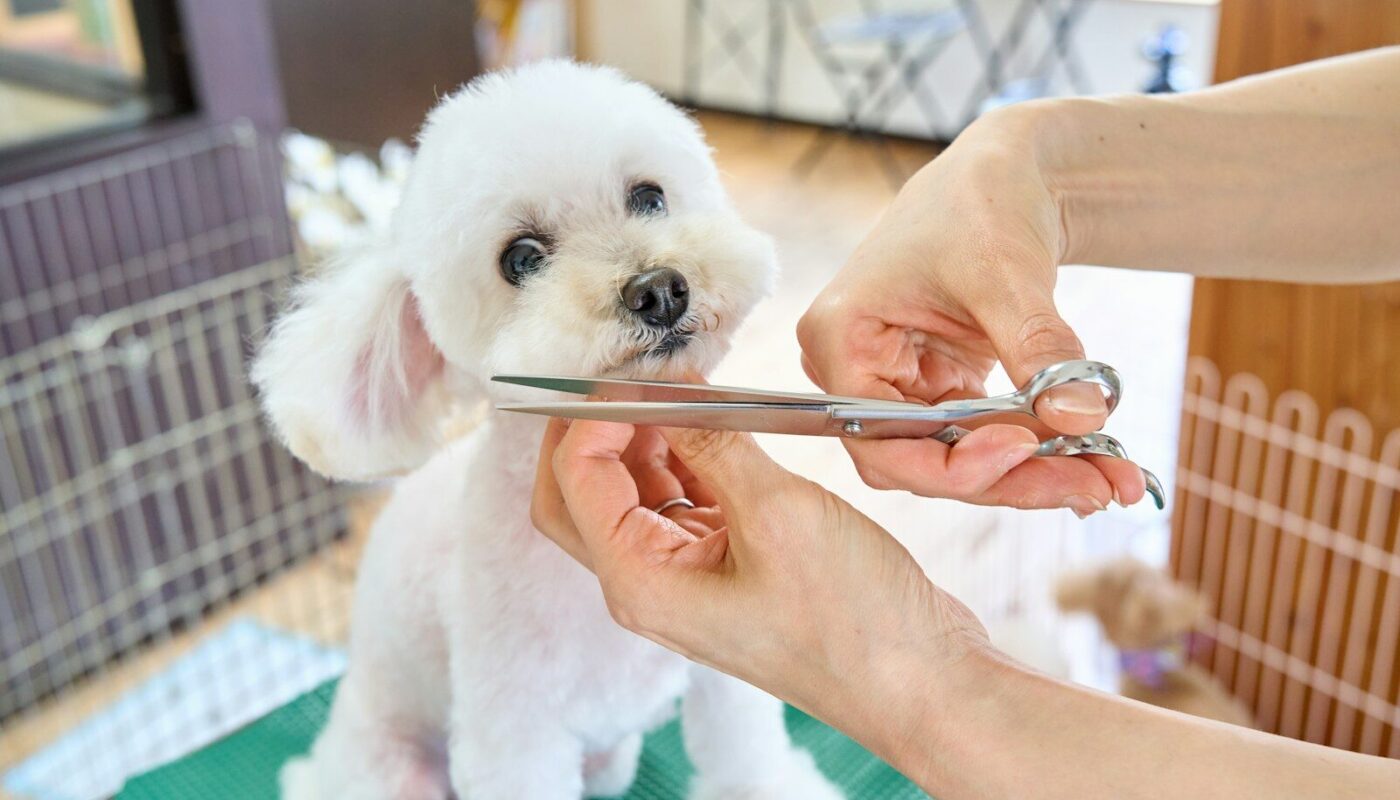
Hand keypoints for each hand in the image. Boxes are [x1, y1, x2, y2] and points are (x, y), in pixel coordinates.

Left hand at [530, 418, 987, 740]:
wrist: (918, 682)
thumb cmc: (853, 622)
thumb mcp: (777, 513)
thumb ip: (713, 445)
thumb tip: (668, 390)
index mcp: (640, 582)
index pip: (575, 480)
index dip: (593, 416)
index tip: (637, 374)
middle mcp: (649, 585)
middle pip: (581, 493)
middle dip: (597, 428)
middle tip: (635, 376)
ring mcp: (685, 580)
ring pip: (632, 494)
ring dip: (647, 439)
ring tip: (688, 390)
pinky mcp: (723, 570)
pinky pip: (683, 504)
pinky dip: (690, 460)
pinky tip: (719, 426)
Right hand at [797, 109, 1146, 512]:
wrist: (1007, 175)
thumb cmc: (981, 200)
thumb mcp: (1006, 272)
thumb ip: (1038, 348)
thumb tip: (1081, 418)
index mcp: (840, 338)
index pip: (879, 439)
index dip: (951, 462)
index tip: (1027, 449)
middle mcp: (854, 373)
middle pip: (922, 460)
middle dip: (1012, 478)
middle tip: (1097, 486)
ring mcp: (895, 386)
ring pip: (958, 460)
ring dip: (1034, 475)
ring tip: (1112, 479)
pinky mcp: (935, 391)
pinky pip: (981, 441)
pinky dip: (1037, 452)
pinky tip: (1093, 463)